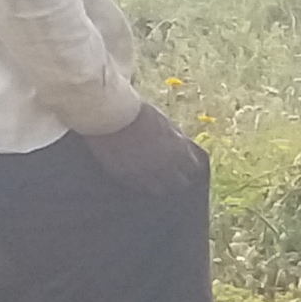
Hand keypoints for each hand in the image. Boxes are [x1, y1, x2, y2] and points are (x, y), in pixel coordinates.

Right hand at [81, 105, 210, 197]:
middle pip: (178, 182)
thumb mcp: (163, 121)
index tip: (186, 168)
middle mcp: (164, 165)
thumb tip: (183, 144)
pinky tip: (139, 180)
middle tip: (172, 178)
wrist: (108, 113)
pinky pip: (138, 187)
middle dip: (177, 179)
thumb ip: (175, 135)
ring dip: (160, 185)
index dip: (190, 168)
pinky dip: (140, 185)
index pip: (193, 168)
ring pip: (159, 189)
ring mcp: (144, 172)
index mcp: (177, 150)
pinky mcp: (125, 176)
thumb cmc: (136, 111)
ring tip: (156, 182)